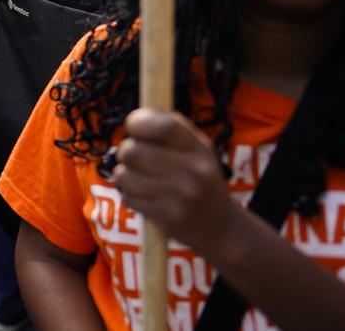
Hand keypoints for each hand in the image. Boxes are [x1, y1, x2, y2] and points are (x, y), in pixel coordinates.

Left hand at [113, 108, 239, 251]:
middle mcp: (194, 171)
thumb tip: (135, 118)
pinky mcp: (167, 218)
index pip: (164, 126)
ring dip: (125, 175)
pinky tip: (146, 196)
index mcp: (199, 148)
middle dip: (125, 152)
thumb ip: (170, 128)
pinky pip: (128, 197)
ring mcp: (180, 197)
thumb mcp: (197, 149)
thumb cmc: (200, 179)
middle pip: (133, 151)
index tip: (133, 126)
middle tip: (134, 157)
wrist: (220, 226)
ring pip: (124, 175)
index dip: (139, 122)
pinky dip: (130, 194)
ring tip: (140, 178)